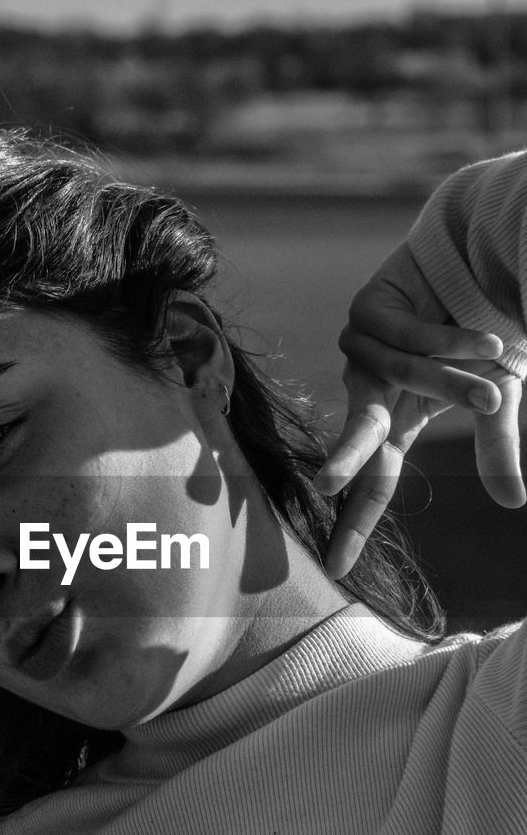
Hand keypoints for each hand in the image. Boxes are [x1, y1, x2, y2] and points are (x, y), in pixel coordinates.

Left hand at [314, 241, 524, 580]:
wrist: (485, 268)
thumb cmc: (488, 339)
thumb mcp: (500, 397)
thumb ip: (496, 447)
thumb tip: (514, 505)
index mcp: (396, 423)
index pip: (375, 481)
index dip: (356, 523)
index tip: (335, 566)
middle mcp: (371, 390)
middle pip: (359, 432)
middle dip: (347, 456)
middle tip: (327, 483)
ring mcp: (363, 350)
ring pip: (406, 373)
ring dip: (458, 372)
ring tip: (501, 352)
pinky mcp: (365, 311)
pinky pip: (409, 334)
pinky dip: (452, 336)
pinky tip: (482, 331)